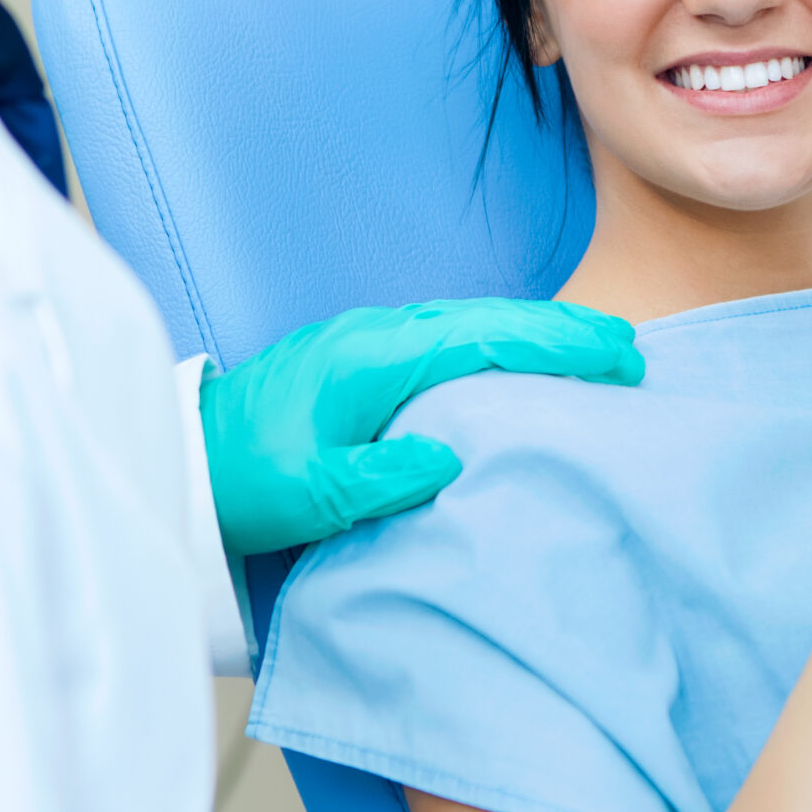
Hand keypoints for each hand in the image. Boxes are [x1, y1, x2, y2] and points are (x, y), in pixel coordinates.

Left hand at [199, 297, 641, 556]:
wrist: (182, 459)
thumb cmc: (242, 480)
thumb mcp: (311, 495)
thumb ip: (382, 477)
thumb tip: (448, 459)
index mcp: (375, 357)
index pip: (488, 336)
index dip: (560, 342)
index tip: (619, 353)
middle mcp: (378, 334)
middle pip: (490, 316)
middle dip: (564, 329)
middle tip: (629, 349)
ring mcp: (368, 339)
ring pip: (471, 321)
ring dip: (533, 332)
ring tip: (591, 352)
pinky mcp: (360, 356)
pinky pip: (448, 336)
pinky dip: (497, 341)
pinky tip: (518, 362)